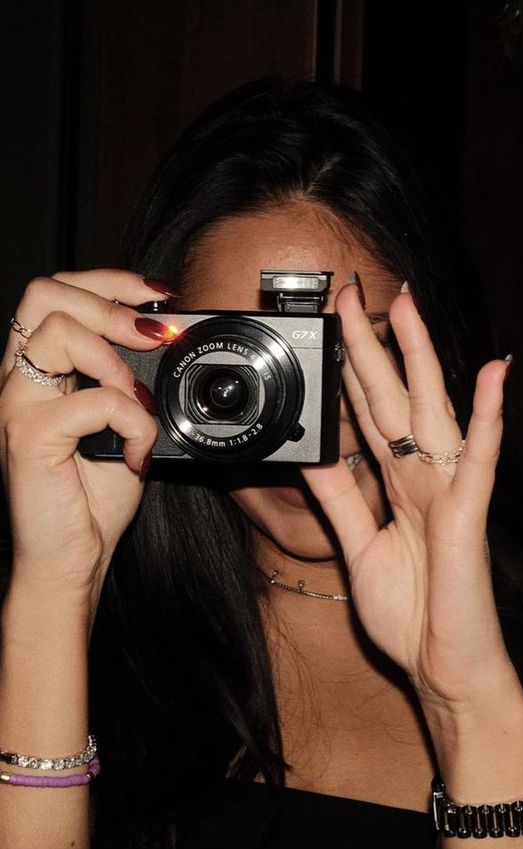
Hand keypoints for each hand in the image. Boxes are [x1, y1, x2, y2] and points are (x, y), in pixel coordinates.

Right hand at [0, 270, 163, 606]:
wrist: (72, 559)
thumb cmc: (92, 498)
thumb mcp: (124, 428)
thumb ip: (133, 387)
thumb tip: (168, 347)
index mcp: (43, 373)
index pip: (58, 293)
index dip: (109, 280)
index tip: (159, 295)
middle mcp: (22, 381)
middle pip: (45, 293)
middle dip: (111, 301)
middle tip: (152, 336)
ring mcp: (19, 407)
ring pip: (60, 332)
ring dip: (117, 362)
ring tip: (137, 406)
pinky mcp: (29, 438)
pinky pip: (92, 401)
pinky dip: (131, 424)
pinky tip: (136, 452)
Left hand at [302, 281, 522, 720]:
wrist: (444, 670)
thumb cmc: (411, 615)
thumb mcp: (358, 548)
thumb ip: (340, 500)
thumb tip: (315, 456)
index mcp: (398, 486)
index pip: (368, 415)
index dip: (349, 371)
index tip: (330, 329)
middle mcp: (424, 479)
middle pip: (395, 400)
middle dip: (373, 346)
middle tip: (354, 293)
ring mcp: (450, 491)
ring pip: (433, 413)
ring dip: (422, 359)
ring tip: (409, 308)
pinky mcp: (469, 515)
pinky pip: (478, 459)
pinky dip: (487, 416)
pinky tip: (493, 373)